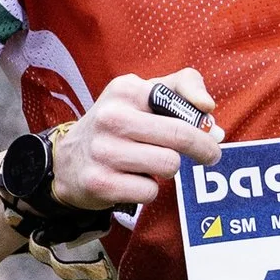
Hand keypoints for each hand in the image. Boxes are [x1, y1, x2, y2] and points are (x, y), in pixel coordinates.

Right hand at [50, 68, 221, 212]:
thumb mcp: (141, 94)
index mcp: (125, 90)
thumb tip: (208, 110)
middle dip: (202, 149)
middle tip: (208, 156)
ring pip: (168, 165)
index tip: (212, 133)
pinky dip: (148, 189)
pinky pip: (150, 191)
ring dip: (168, 169)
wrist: (68, 161)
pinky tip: (133, 180)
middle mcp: (111, 117)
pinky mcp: (100, 182)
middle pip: (180, 137)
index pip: (179, 102)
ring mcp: (104, 151)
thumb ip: (181, 88)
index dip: (203, 122)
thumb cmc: (118, 126)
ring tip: (152, 164)